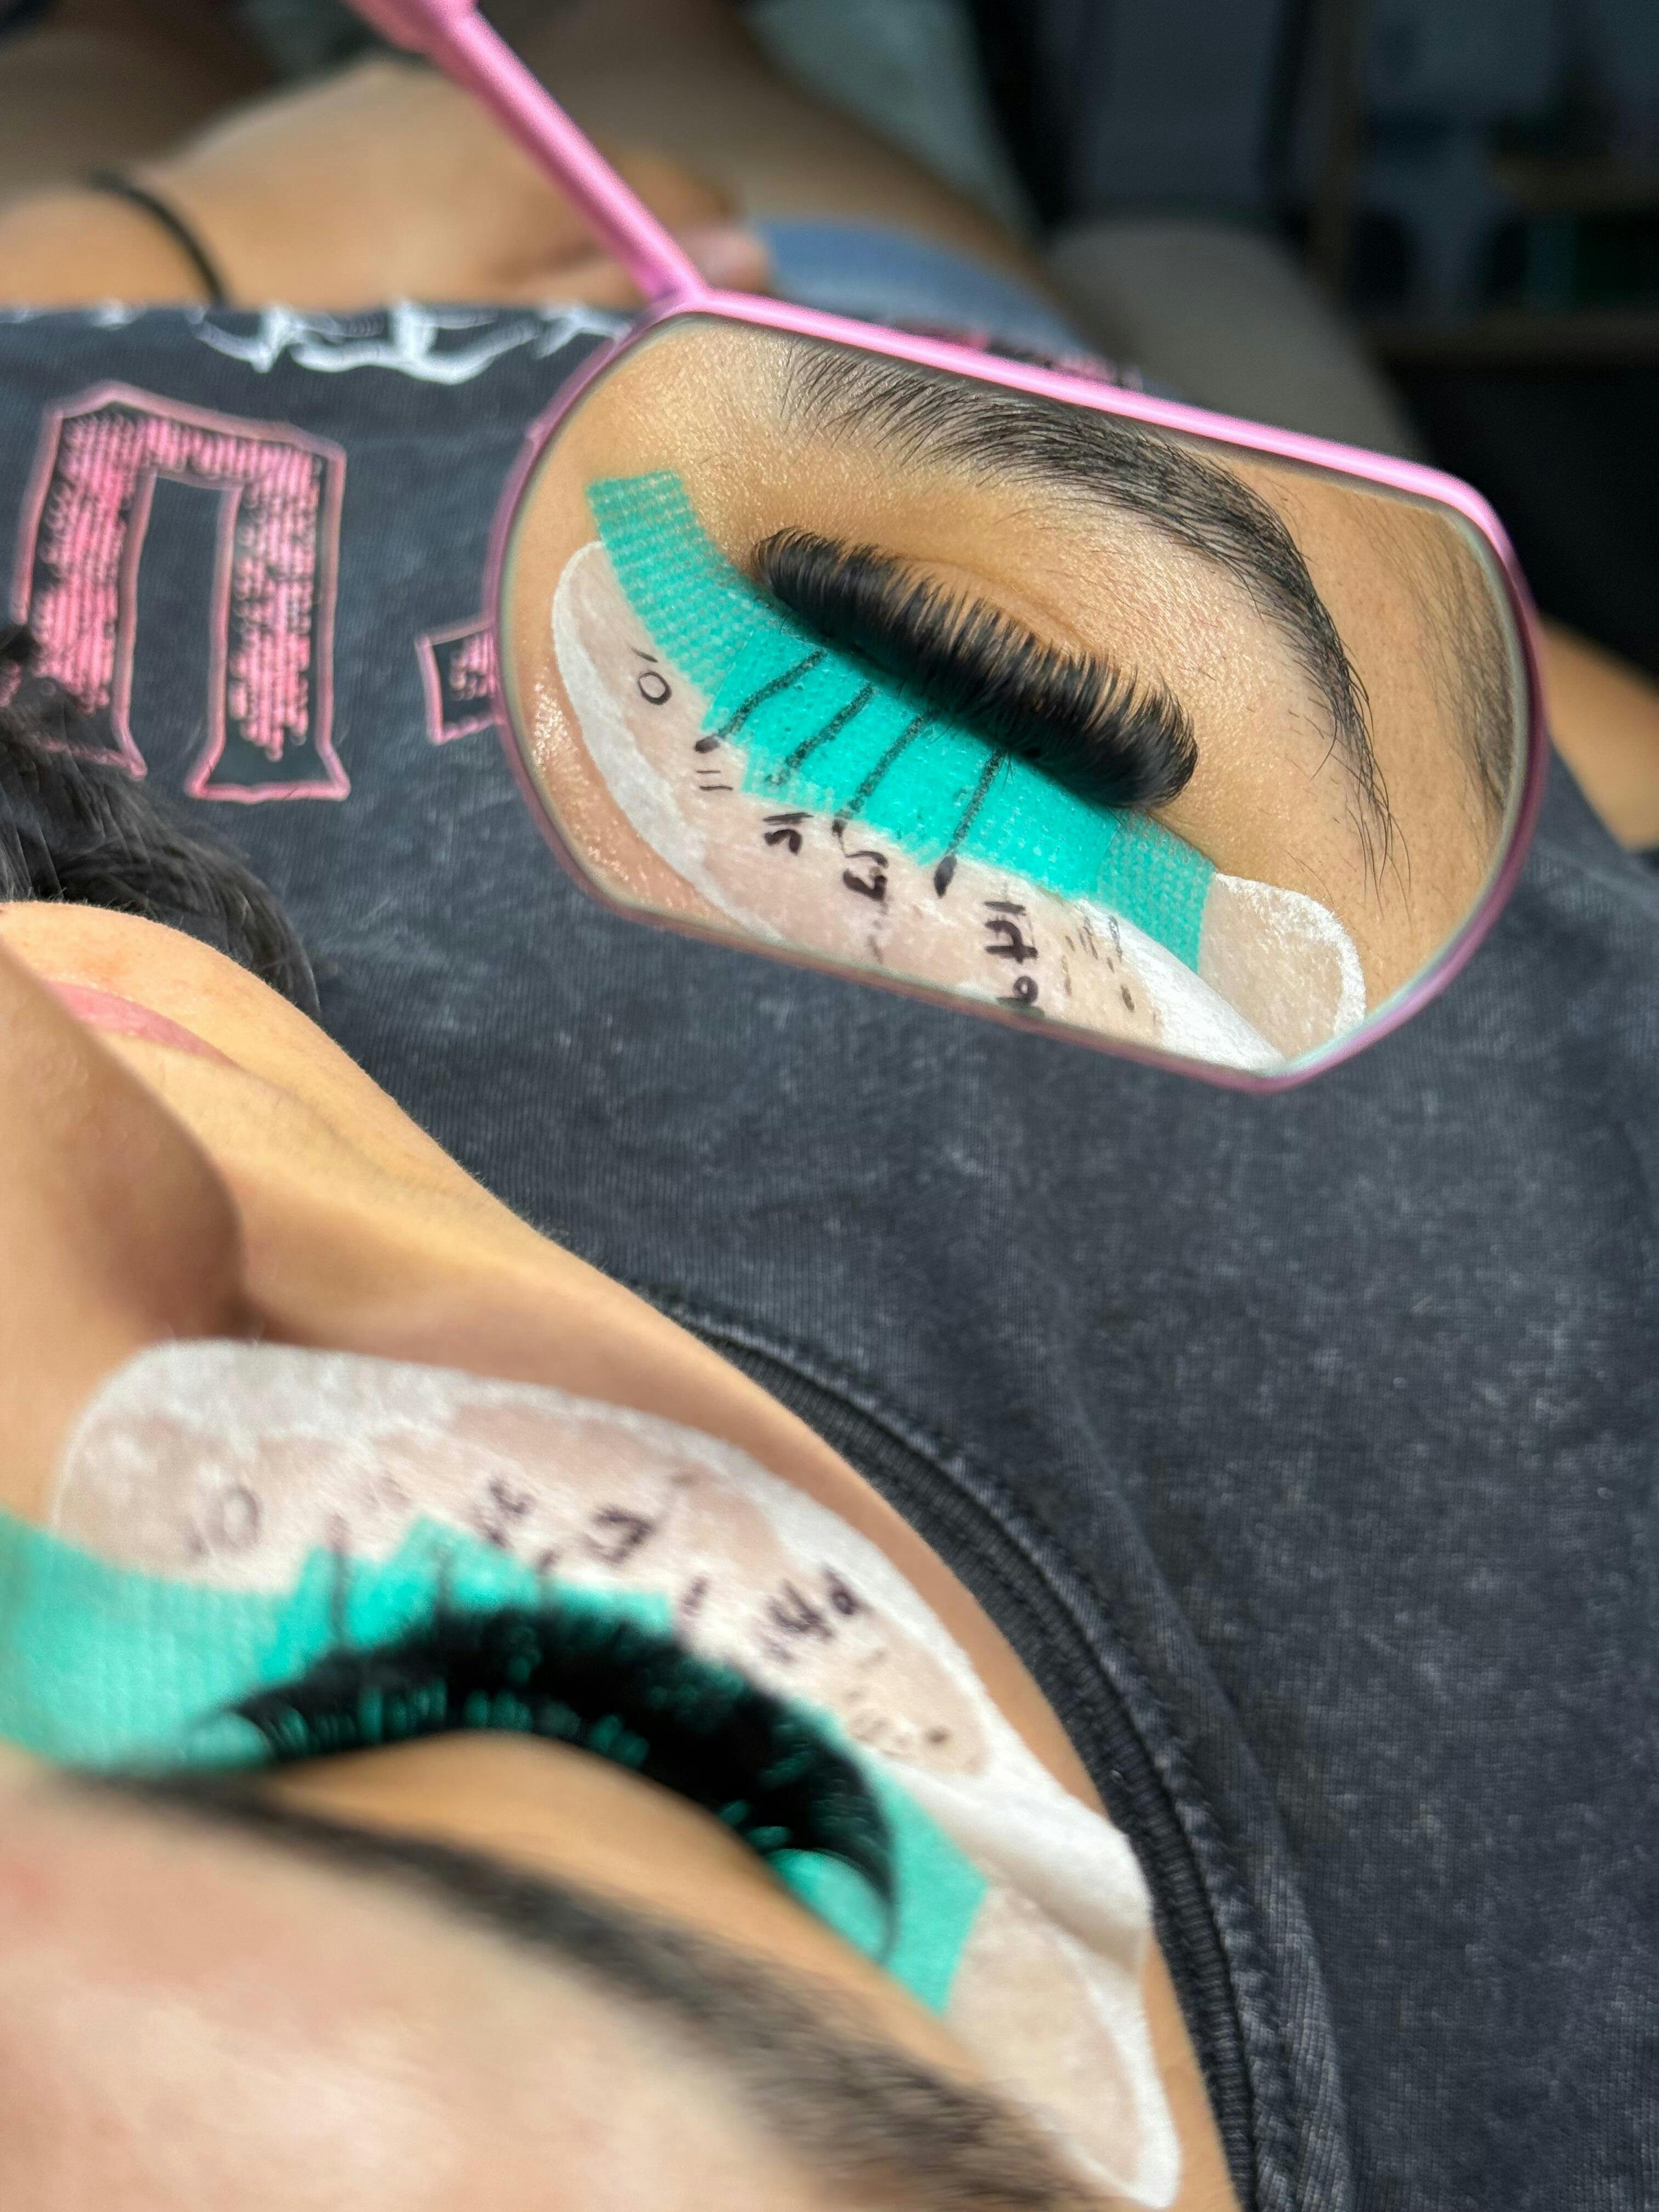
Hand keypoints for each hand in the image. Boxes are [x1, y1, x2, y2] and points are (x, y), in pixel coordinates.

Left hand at [137, 54, 769, 307]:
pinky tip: (400, 271)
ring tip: (468, 321)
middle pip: (605, 187)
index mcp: (544, 171)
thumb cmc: (348, 330)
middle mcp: (492, 114)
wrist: (174, 275)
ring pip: (518, 176)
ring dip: (525, 238)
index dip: (708, 272)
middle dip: (609, 260)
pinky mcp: (349, 108)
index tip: (686, 340)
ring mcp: (414, 102)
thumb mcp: (501, 335)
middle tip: (564, 352)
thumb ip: (623, 292)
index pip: (692, 196)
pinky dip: (448, 210)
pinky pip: (437, 158)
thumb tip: (750, 258)